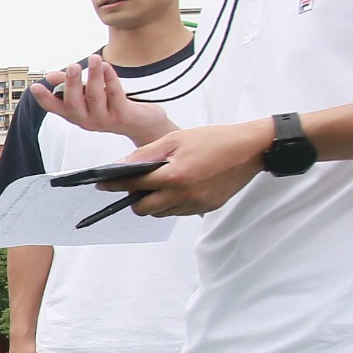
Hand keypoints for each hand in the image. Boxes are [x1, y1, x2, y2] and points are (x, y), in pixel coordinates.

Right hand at [33, 57, 175, 145]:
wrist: (142, 124)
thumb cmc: (111, 106)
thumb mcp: (88, 95)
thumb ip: (71, 86)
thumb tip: (50, 76)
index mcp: (76, 115)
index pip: (55, 108)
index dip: (44, 99)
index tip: (34, 86)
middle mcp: (87, 120)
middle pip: (74, 103)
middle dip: (72, 84)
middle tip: (72, 66)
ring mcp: (104, 119)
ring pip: (95, 97)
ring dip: (93, 76)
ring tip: (94, 58)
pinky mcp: (122, 115)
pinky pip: (115, 95)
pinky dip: (110, 79)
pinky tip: (107, 66)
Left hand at [102, 119, 276, 216]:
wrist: (251, 149)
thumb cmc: (214, 139)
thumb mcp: (176, 139)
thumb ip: (146, 153)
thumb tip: (121, 164)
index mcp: (174, 176)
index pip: (133, 186)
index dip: (114, 185)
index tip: (100, 184)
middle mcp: (183, 195)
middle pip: (143, 209)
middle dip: (133, 199)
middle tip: (134, 185)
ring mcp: (195, 205)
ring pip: (161, 213)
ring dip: (153, 202)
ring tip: (158, 184)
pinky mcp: (206, 208)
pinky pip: (179, 212)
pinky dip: (171, 203)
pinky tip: (177, 187)